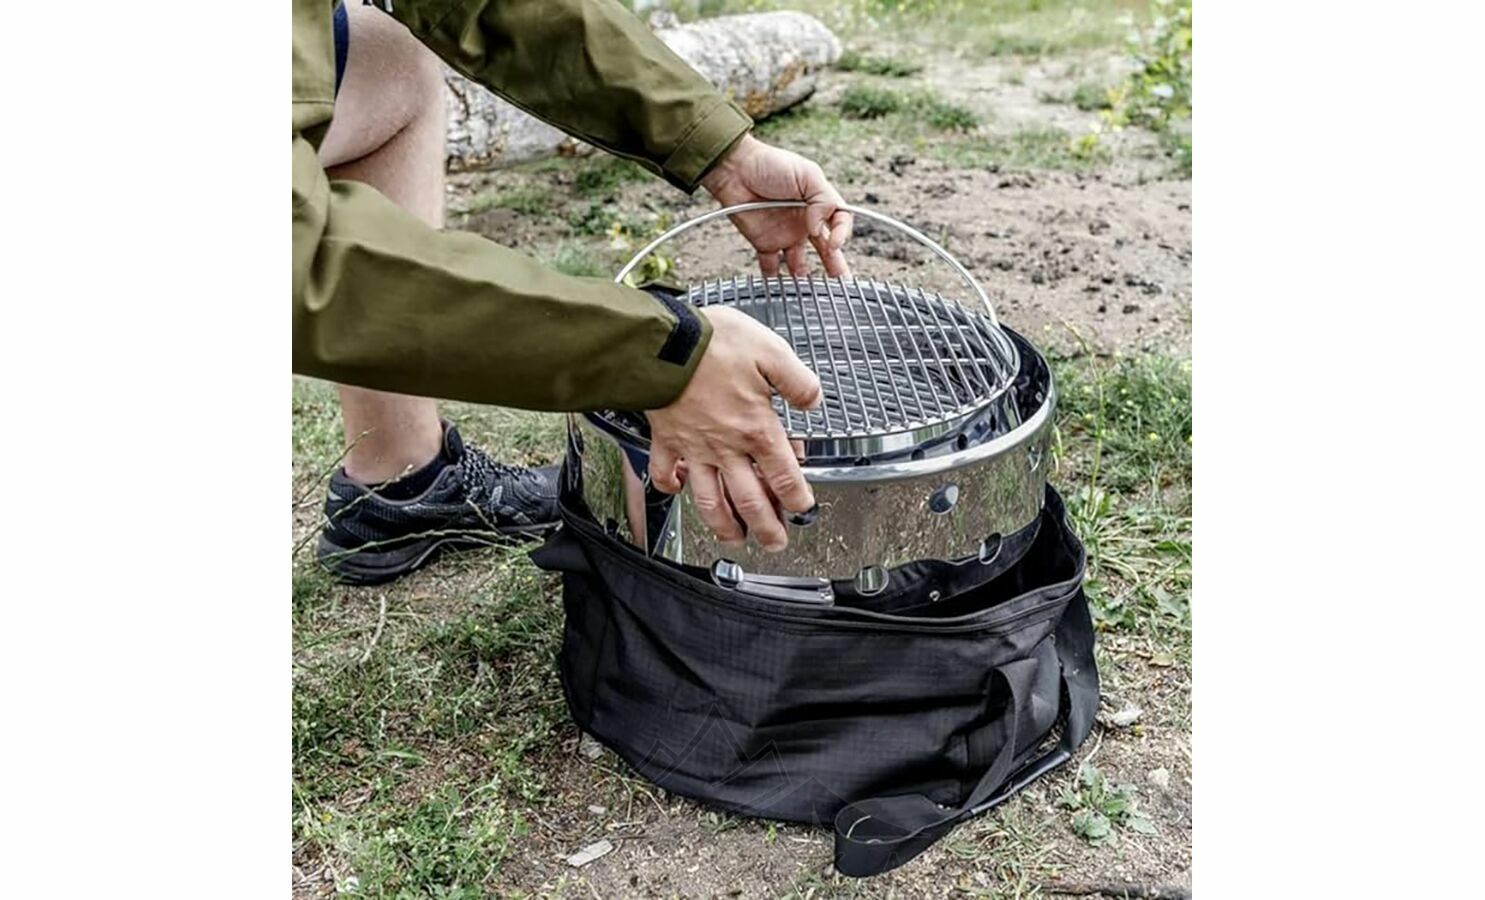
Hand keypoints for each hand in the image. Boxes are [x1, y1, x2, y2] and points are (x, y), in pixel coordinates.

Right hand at [645, 306, 821, 550]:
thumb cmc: (712, 344)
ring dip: (723, 525)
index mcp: (756, 428)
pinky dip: (670, 487)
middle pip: (749, 501)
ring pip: (710, 500)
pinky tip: (676, 491)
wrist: (662, 343)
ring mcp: (695, 448)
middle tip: (774, 542)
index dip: (797, 498)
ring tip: (733, 539)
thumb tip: (813, 400)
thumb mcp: (770, 351)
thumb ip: (797, 381)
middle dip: (765, 528)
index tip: (803, 508)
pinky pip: (665, 473)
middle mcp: (726, 447)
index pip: (783, 476)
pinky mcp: (666, 439)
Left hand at [701, 134, 853, 278]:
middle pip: (826, 250)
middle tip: (841, 284)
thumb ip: (823, 199)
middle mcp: (804, 222)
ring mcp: (785, 234)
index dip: (842, 234)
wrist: (734, 169)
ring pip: (801, 263)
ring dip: (807, 278)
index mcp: (819, 203)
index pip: (840, 223)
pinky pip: (772, 266)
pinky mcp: (764, 243)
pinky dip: (776, 280)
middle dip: (835, 267)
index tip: (834, 243)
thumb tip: (821, 228)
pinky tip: (782, 290)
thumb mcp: (807, 174)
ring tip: (811, 292)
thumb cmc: (770, 164)